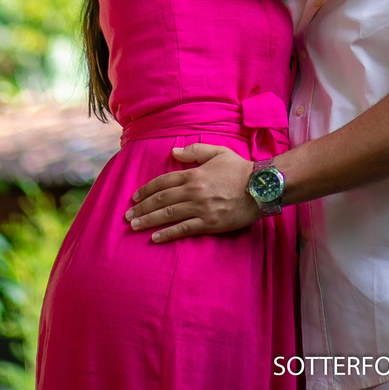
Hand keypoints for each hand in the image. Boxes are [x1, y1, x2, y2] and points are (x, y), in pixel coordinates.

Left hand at [126, 144, 259, 241]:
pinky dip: (167, 234)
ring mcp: (200, 208)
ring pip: (168, 215)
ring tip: (134, 226)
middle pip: (162, 200)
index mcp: (194, 173)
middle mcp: (194, 191)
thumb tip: (173, 152)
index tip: (135, 197)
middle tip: (128, 215)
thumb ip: (194, 151)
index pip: (164, 181)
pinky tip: (155, 238)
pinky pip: (183, 229)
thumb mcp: (218, 152)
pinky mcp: (208, 223)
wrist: (260, 187)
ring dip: (148, 221)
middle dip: (142, 207)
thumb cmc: (239, 169)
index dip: (147, 189)